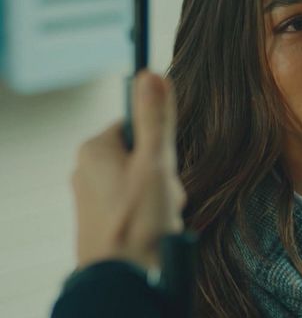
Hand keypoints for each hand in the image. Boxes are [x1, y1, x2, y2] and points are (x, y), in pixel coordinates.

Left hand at [72, 71, 185, 270]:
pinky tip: (155, 229)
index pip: (138, 125)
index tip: (164, 165)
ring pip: (142, 182)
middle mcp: (86, 169)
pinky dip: (151, 215)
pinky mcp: (100, 221)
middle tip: (166, 196)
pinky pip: (135, 205)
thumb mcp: (155, 162)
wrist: (125, 279)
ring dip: (161, 198)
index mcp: (94, 149)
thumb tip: (151, 73)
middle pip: (142, 155)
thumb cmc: (138, 222)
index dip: (160, 145)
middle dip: (163, 176)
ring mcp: (92, 198)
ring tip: (162, 217)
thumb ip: (155, 118)